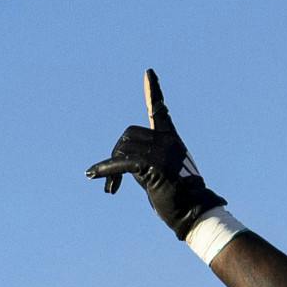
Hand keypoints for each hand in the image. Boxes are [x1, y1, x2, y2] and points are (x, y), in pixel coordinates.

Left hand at [85, 70, 227, 239]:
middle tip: (113, 179)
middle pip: (128, 135)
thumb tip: (120, 164)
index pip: (160, 111)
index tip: (148, 72)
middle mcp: (167, 141)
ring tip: (112, 187)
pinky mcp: (153, 164)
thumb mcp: (160, 175)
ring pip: (122, 148)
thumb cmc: (179, 202)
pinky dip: (105, 170)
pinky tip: (92, 175)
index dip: (153, 91)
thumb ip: (144, 162)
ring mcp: (161, 151)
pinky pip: (122, 162)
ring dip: (110, 168)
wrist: (194, 213)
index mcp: (172, 141)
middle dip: (116, 154)